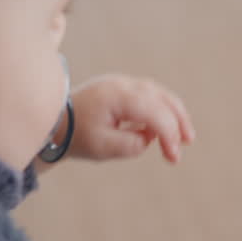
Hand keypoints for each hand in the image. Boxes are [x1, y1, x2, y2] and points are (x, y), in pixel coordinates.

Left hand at [66, 75, 194, 162]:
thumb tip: (148, 138)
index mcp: (117, 95)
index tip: (173, 156)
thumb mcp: (102, 147)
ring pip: (159, 94)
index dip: (169, 134)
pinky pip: (150, 96)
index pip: (154, 112)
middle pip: (161, 98)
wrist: (55, 121)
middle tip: (186, 145)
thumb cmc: (76, 134)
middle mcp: (123, 84)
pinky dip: (163, 110)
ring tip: (184, 137)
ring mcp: (123, 83)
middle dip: (177, 122)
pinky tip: (164, 130)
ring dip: (174, 114)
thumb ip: (130, 145)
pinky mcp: (123, 89)